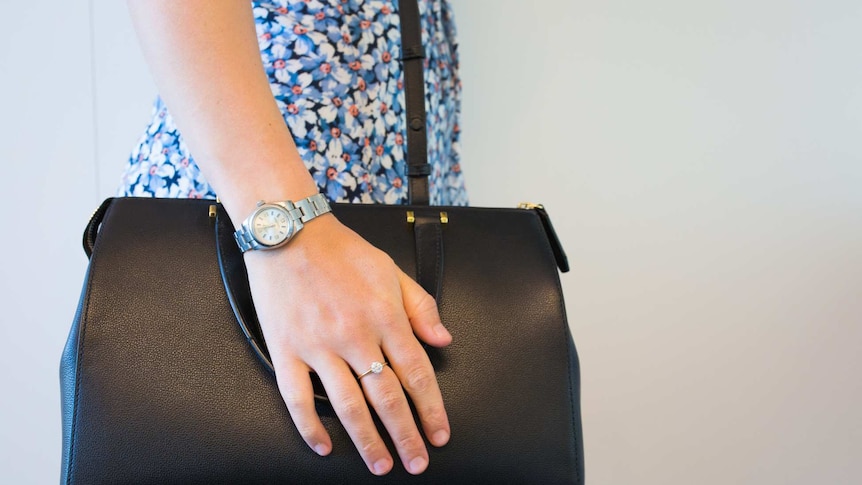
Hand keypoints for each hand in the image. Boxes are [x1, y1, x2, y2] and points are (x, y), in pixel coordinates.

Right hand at [243, 213, 451, 475]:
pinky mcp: (286, 349)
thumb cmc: (342, 251)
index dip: (431, 409)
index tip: (440, 435)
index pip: (416, 374)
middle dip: (406, 436)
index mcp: (385, 316)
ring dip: (367, 441)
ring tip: (380, 466)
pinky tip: (325, 447)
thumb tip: (443, 341)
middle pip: (387, 398)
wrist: (288, 231)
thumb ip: (421, 308)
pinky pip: (298, 398)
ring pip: (348, 406)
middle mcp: (355, 336)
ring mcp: (318, 346)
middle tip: (416, 463)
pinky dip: (310, 427)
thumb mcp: (391, 270)